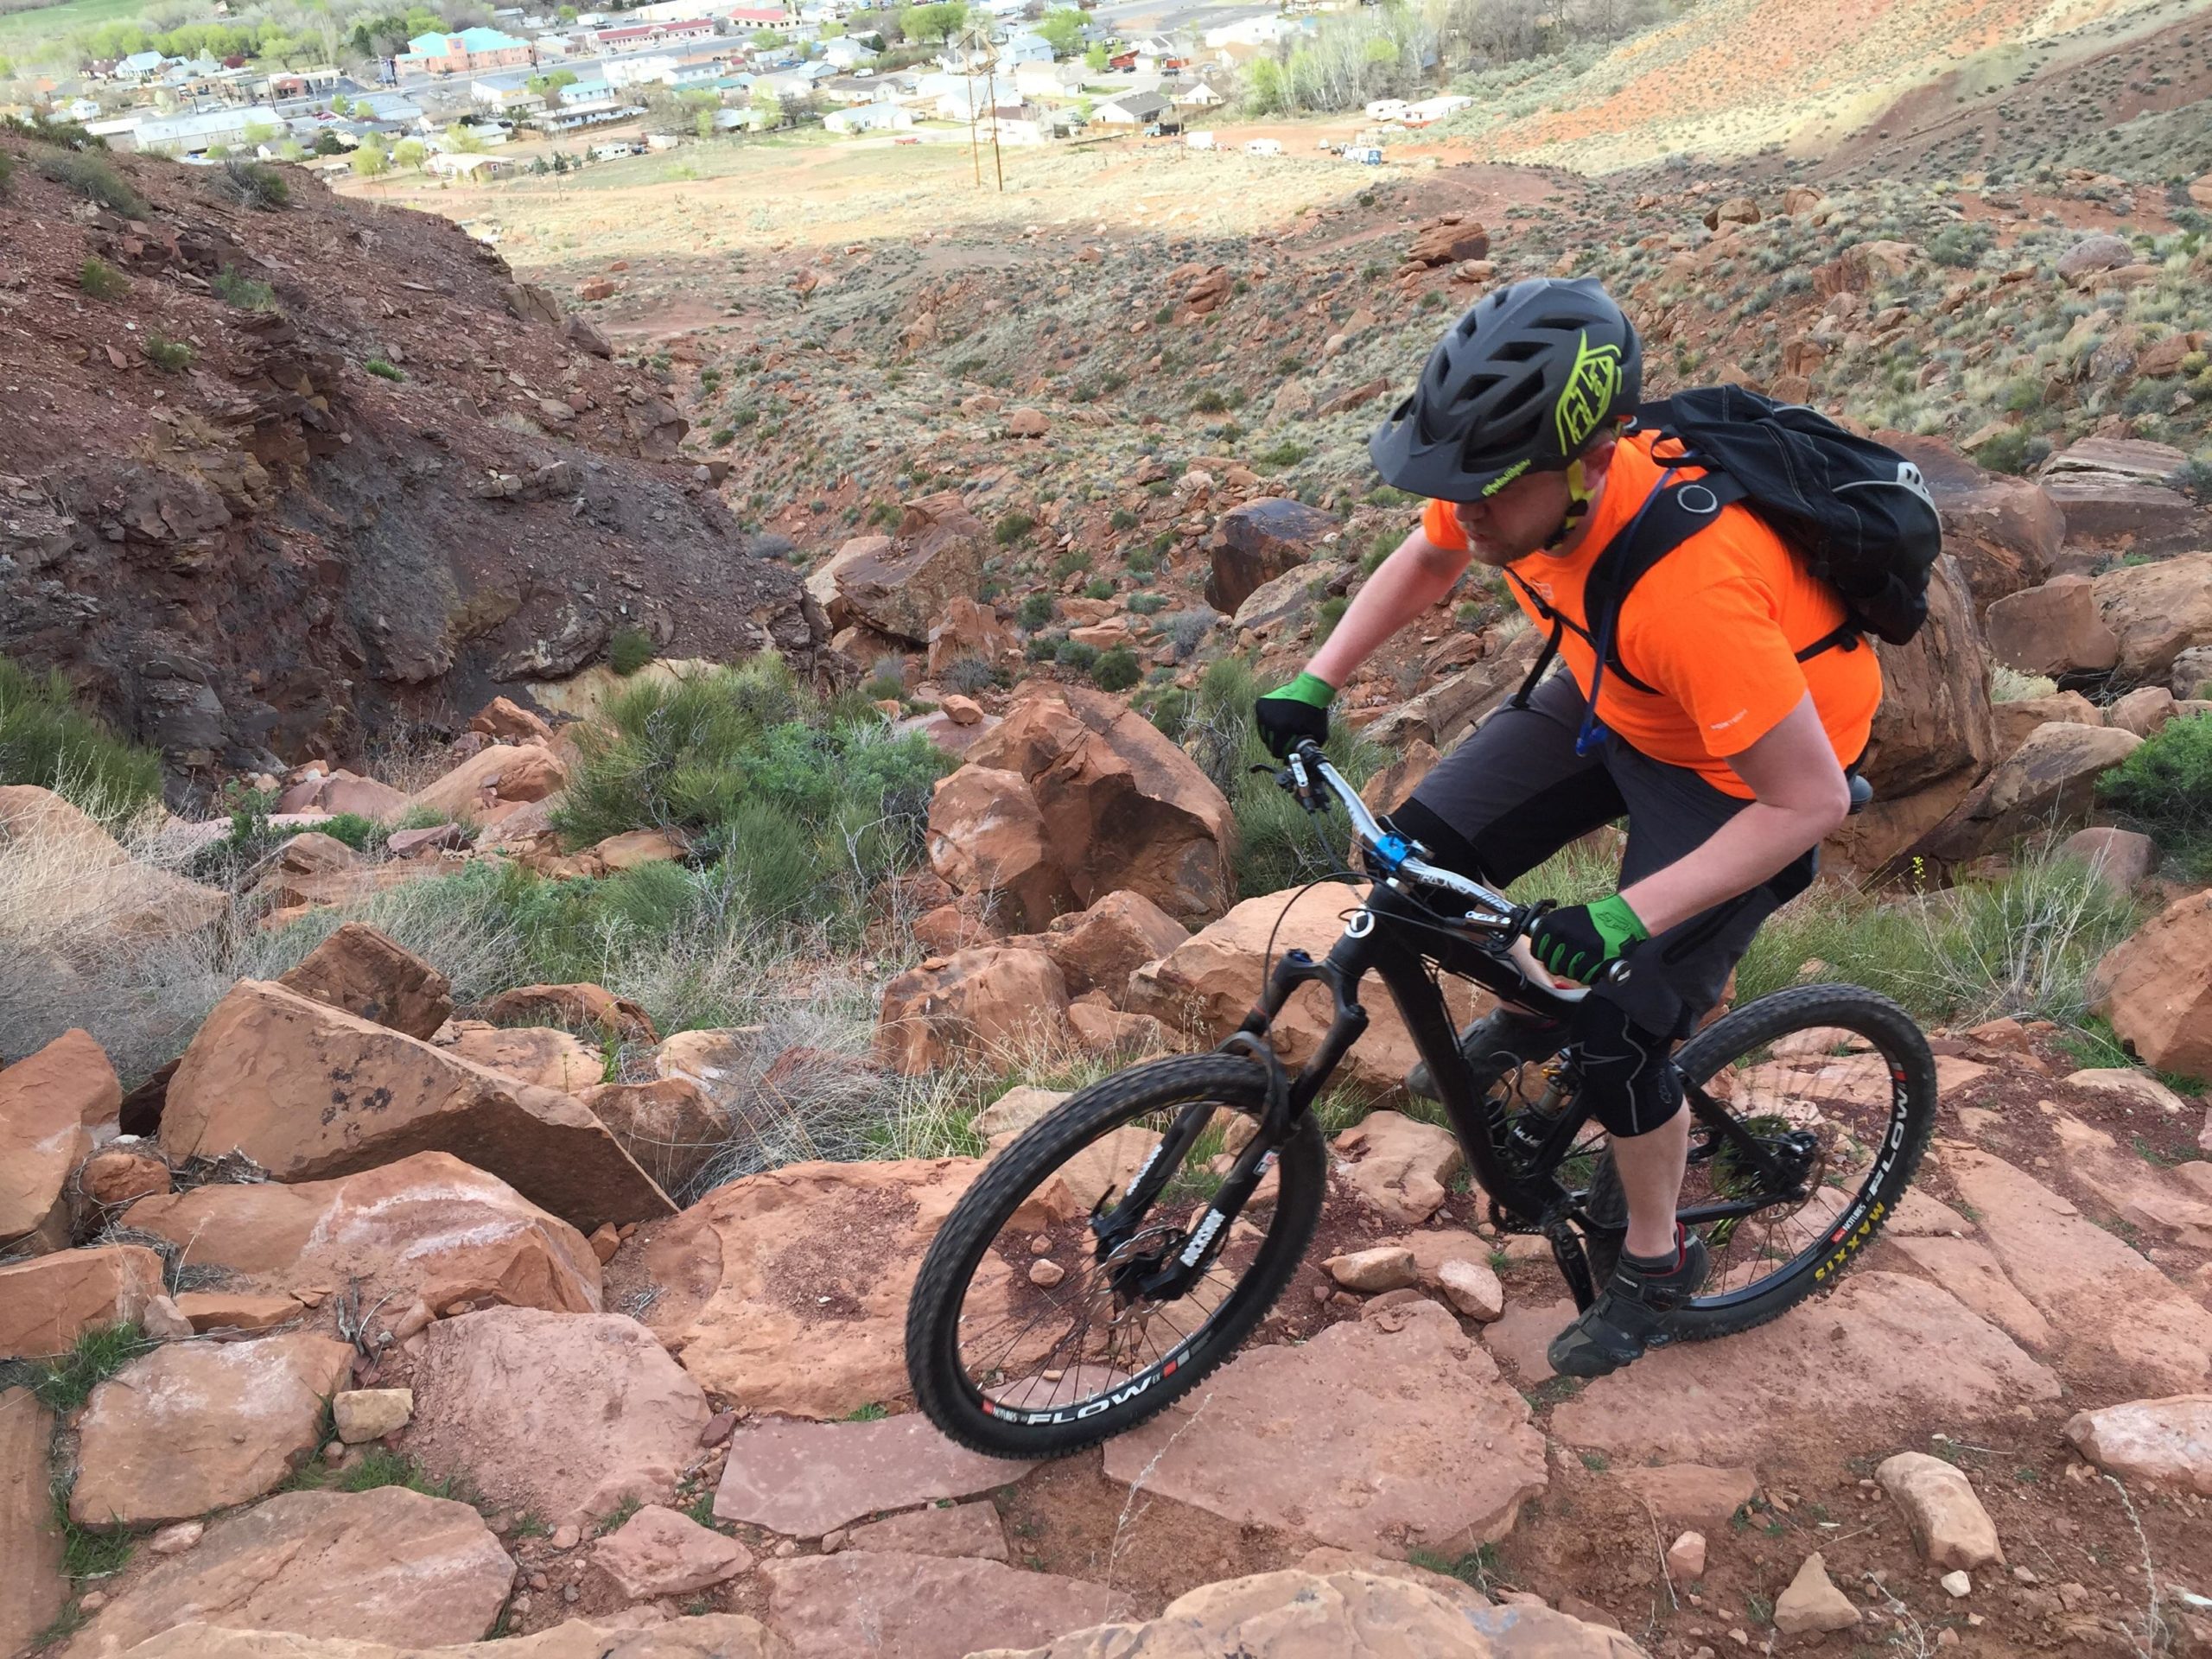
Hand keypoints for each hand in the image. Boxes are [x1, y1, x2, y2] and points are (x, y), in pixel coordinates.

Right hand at [1254, 671, 1334, 760]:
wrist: (1310, 688)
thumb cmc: (1315, 711)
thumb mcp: (1317, 734)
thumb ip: (1309, 748)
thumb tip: (1304, 761)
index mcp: (1281, 729)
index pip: (1276, 751)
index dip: (1283, 754)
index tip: (1287, 752)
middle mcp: (1270, 720)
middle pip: (1268, 743)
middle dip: (1277, 745)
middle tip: (1285, 742)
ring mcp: (1263, 711)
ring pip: (1263, 732)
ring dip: (1272, 734)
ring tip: (1283, 731)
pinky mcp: (1260, 704)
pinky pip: (1261, 721)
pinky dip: (1268, 723)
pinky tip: (1278, 721)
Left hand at [1528, 894, 1648, 984]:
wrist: (1620, 916)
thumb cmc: (1593, 918)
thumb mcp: (1566, 917)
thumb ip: (1551, 930)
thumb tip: (1538, 944)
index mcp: (1553, 925)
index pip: (1537, 950)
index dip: (1544, 955)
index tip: (1549, 956)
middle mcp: (1563, 936)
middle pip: (1551, 964)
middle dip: (1558, 966)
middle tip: (1567, 962)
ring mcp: (1578, 948)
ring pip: (1566, 972)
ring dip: (1573, 971)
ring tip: (1581, 963)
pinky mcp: (1595, 960)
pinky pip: (1583, 976)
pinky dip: (1586, 976)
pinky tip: (1590, 969)